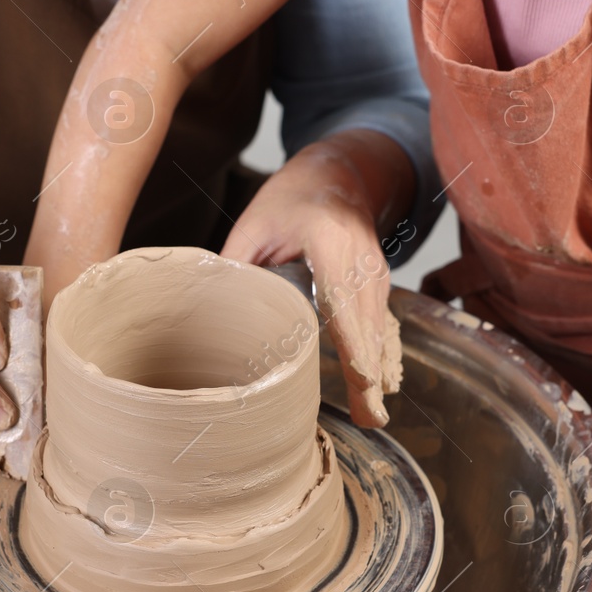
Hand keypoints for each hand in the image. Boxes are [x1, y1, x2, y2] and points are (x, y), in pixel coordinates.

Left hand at [222, 139, 401, 427]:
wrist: (337, 175)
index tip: (363, 375)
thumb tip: (210, 310)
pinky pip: (382, 325)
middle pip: (367, 324)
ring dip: (378, 371)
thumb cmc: (293, 197)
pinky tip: (380, 386)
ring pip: (379, 328)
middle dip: (370, 372)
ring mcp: (376, 273)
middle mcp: (362, 259)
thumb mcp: (254, 222)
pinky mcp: (378, 285)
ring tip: (373, 414)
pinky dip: (381, 356)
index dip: (355, 340)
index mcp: (330, 241)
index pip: (344, 298)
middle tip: (370, 416)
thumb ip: (237, 264)